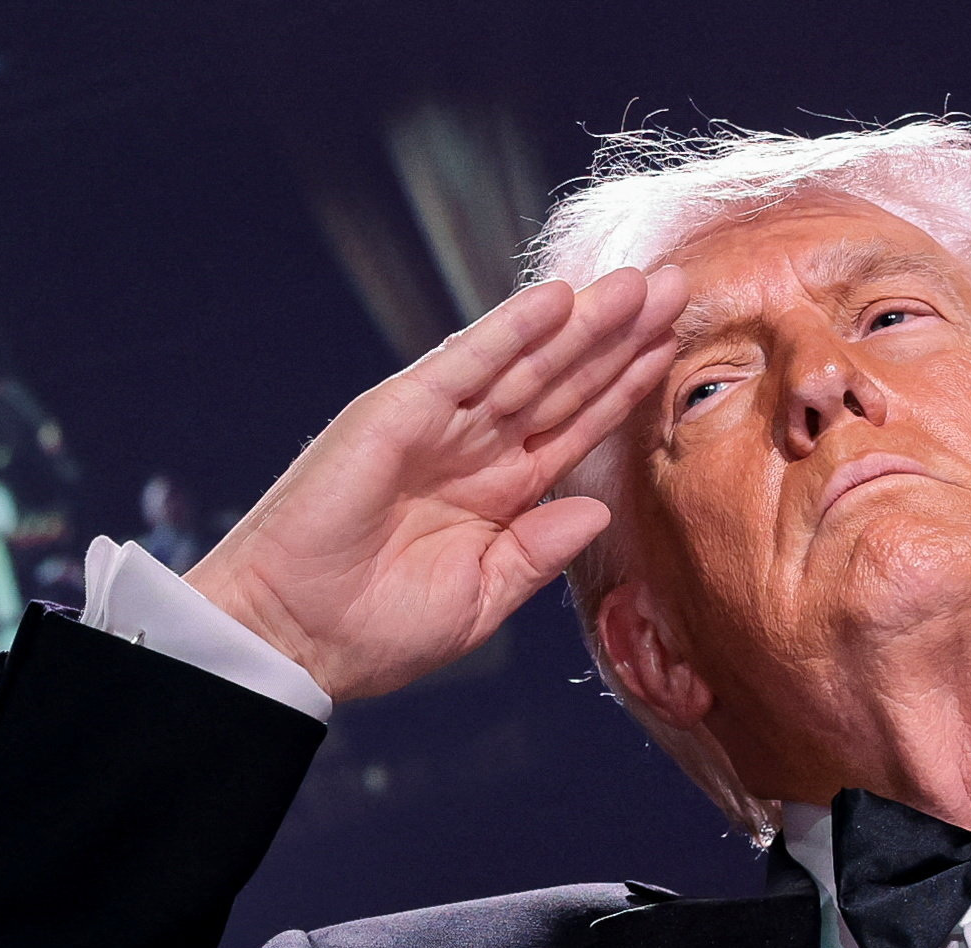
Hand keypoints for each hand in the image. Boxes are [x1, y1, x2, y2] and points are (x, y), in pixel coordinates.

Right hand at [185, 266, 687, 701]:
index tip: (673, 349)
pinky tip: (558, 299)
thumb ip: (539, 553)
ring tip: (638, 284)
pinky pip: (464, 364)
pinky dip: (509, 330)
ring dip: (581, 322)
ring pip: (525, 363)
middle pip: (561, 381)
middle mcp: (471, 450)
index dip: (624, 388)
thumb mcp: (481, 600)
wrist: (294, 640)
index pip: (575, 428)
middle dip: (618, 337)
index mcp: (497, 495)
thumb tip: (596, 510)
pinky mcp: (396, 414)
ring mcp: (435, 426)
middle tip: (676, 287)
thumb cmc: (372, 632)